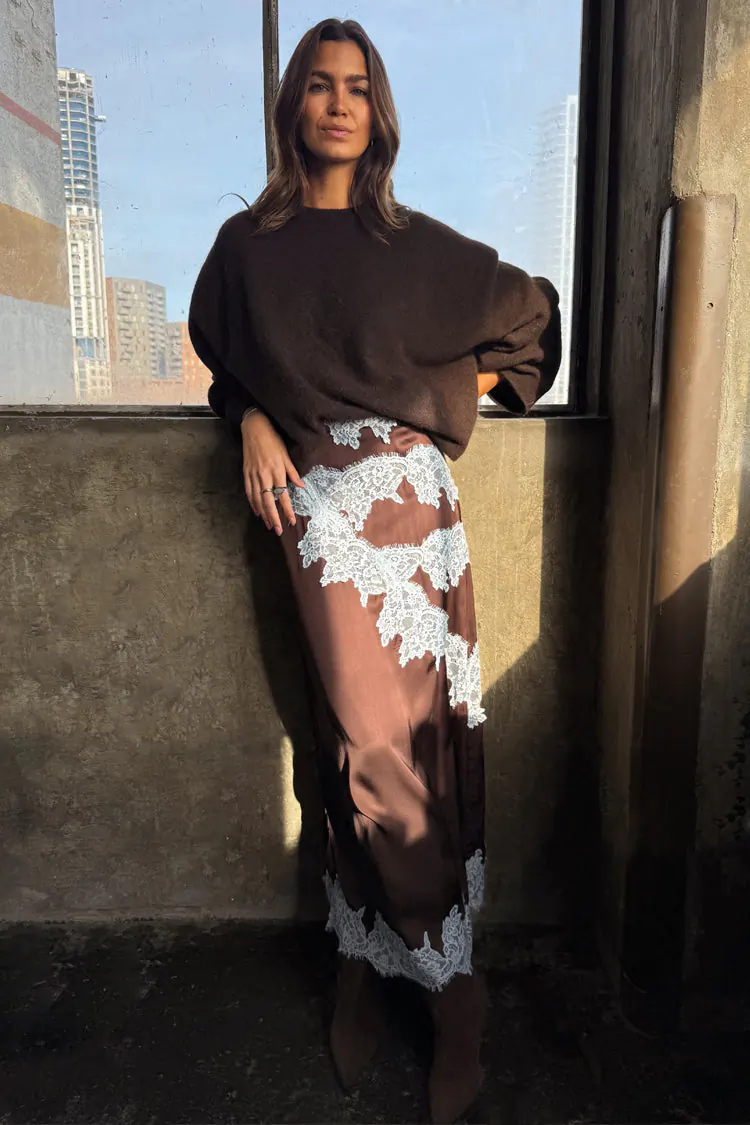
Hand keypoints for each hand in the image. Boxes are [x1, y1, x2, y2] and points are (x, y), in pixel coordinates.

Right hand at [240, 411, 304, 534]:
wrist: (254, 429)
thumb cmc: (273, 440)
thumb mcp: (286, 455)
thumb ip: (293, 473)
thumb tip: (301, 486)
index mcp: (276, 471)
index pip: (283, 495)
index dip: (287, 510)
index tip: (290, 521)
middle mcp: (264, 476)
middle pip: (269, 502)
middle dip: (274, 518)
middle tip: (278, 530)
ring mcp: (253, 475)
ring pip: (258, 500)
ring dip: (264, 514)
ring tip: (269, 525)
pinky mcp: (246, 474)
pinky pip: (249, 492)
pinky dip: (253, 504)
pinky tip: (257, 512)